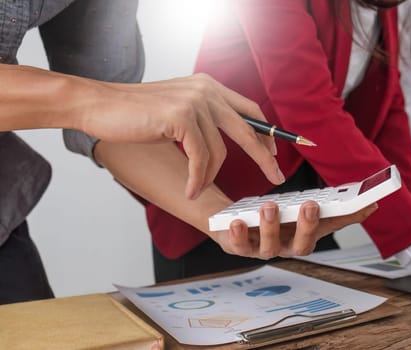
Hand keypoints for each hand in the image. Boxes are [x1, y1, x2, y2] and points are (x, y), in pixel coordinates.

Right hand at [81, 73, 283, 199]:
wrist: (98, 105)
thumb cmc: (135, 114)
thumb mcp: (178, 110)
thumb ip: (204, 118)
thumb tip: (233, 141)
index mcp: (210, 86)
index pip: (251, 110)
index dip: (267, 133)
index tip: (275, 155)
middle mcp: (207, 89)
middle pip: (249, 129)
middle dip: (265, 157)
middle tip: (276, 178)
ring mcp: (195, 101)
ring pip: (220, 151)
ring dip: (209, 176)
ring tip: (196, 191)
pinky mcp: (181, 117)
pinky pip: (200, 158)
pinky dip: (196, 178)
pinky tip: (190, 191)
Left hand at [208, 201, 378, 258]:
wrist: (234, 220)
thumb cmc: (275, 216)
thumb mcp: (303, 208)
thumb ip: (332, 209)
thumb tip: (369, 204)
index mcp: (307, 235)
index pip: (331, 227)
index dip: (348, 219)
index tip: (364, 203)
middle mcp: (289, 247)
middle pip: (302, 246)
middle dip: (307, 226)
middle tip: (310, 205)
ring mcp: (264, 249)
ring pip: (270, 246)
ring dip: (271, 227)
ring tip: (270, 206)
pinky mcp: (240, 247)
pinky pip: (240, 246)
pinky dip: (239, 234)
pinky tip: (239, 220)